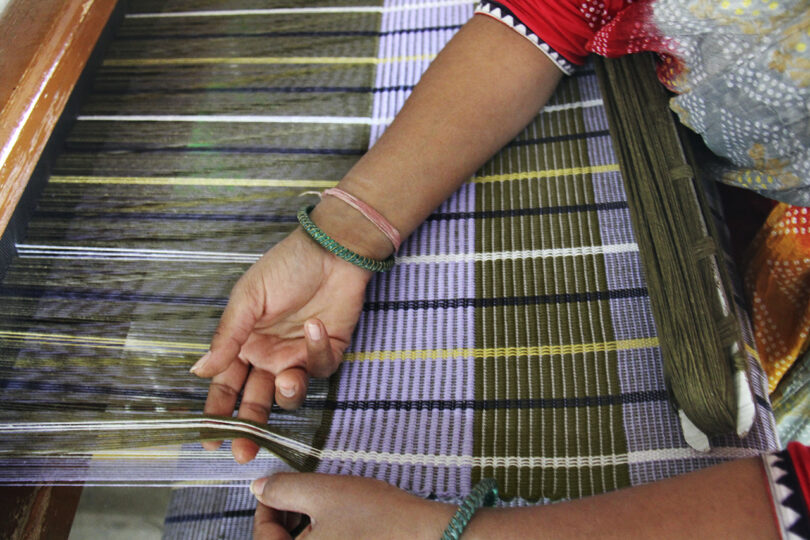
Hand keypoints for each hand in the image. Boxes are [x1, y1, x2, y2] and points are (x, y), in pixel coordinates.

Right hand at [191, 227, 372, 462]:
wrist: (331, 250)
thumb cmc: (285, 267)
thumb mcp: (247, 299)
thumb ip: (226, 338)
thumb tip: (199, 371)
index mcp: (244, 343)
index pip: (227, 385)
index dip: (218, 413)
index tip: (210, 441)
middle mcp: (269, 355)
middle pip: (256, 400)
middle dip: (250, 428)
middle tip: (244, 450)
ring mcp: (298, 355)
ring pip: (290, 393)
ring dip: (287, 393)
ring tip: (287, 379)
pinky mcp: (327, 351)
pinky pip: (320, 369)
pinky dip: (316, 352)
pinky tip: (315, 327)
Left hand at [250, 473, 455, 539]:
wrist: (429, 538)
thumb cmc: (379, 519)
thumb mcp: (325, 493)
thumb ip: (285, 489)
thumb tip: (259, 489)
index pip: (262, 536)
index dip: (267, 506)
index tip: (279, 487)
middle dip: (286, 520)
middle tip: (305, 496)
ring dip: (306, 532)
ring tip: (328, 510)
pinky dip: (326, 539)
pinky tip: (343, 527)